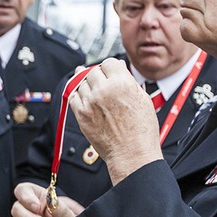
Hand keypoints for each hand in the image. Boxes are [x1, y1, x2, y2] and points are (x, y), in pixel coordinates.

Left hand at [70, 59, 163, 184]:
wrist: (132, 153)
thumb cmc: (141, 130)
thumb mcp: (143, 99)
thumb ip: (129, 81)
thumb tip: (119, 67)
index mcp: (122, 83)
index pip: (108, 63)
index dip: (110, 68)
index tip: (111, 73)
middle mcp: (104, 90)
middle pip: (93, 71)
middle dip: (99, 76)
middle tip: (104, 85)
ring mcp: (90, 102)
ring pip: (81, 83)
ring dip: (87, 85)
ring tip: (97, 94)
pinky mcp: (81, 114)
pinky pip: (73, 97)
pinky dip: (78, 95)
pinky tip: (85, 99)